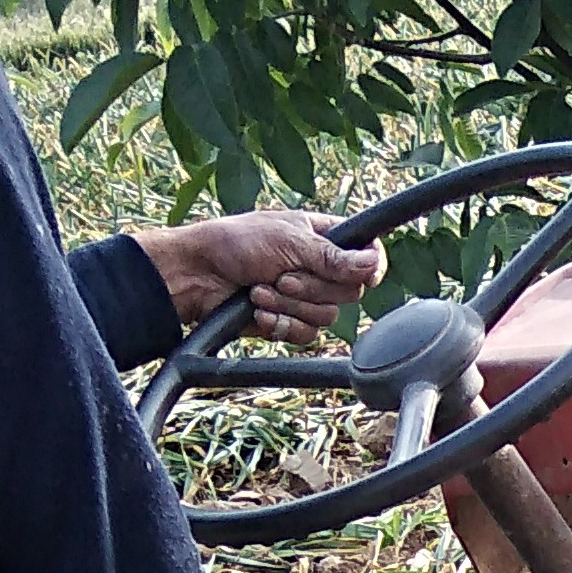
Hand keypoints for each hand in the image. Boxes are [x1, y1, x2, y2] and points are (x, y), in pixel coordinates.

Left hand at [133, 209, 387, 340]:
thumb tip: (374, 265)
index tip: (365, 273)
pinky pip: (306, 334)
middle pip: (349, 292)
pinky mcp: (290, 321)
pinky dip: (281, 323)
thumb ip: (334, 257)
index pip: (368, 254)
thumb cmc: (236, 244)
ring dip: (290, 305)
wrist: (197, 275)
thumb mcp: (289, 242)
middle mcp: (319, 268)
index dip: (371, 266)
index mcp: (323, 238)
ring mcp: (305, 297)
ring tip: (260, 290)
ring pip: (328, 316)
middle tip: (281, 274)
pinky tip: (258, 311)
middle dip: (312, 287)